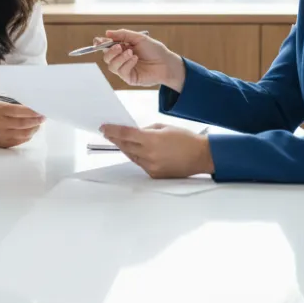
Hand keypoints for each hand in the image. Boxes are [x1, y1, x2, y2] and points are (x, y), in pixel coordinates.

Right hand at [0, 101, 44, 147]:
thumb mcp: (2, 106)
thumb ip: (17, 108)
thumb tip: (35, 111)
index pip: (18, 111)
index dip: (31, 112)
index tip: (40, 111)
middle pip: (22, 124)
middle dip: (35, 121)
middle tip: (43, 118)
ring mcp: (1, 136)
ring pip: (23, 134)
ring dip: (34, 129)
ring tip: (38, 124)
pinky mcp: (4, 144)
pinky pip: (20, 141)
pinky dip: (28, 135)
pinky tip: (31, 130)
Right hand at [99, 29, 186, 90]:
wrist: (166, 62)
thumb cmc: (154, 49)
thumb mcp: (138, 38)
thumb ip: (123, 34)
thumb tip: (107, 33)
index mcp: (122, 48)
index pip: (106, 46)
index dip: (100, 44)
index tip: (98, 41)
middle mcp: (121, 59)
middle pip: (106, 57)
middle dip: (111, 51)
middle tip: (120, 47)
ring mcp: (125, 69)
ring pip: (111, 66)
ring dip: (120, 58)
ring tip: (131, 53)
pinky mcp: (129, 78)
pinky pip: (121, 72)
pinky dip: (127, 64)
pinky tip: (135, 59)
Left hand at [99, 123, 213, 178]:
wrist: (200, 156)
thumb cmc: (185, 139)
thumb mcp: (165, 128)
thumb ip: (147, 130)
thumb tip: (135, 132)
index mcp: (152, 140)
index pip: (126, 134)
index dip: (112, 131)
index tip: (103, 127)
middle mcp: (149, 154)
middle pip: (125, 146)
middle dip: (115, 139)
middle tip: (107, 133)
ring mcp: (151, 166)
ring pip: (131, 155)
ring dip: (125, 148)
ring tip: (119, 140)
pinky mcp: (154, 174)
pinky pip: (140, 163)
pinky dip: (137, 156)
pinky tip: (135, 150)